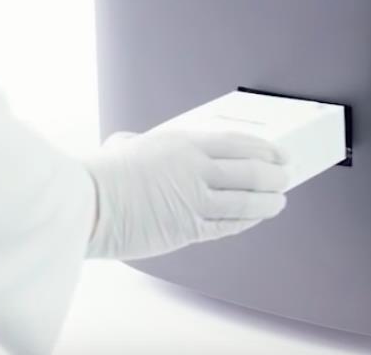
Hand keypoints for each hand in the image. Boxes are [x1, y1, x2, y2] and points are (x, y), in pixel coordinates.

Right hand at [84, 127, 288, 259]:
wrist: (85, 205)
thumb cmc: (99, 175)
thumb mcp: (126, 145)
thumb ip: (141, 143)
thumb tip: (134, 142)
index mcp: (184, 144)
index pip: (239, 144)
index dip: (266, 150)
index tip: (279, 154)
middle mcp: (196, 169)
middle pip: (252, 171)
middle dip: (276, 175)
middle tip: (286, 177)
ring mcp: (194, 200)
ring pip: (247, 201)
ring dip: (270, 201)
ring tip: (280, 200)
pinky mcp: (188, 228)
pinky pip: (229, 225)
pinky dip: (248, 221)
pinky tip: (256, 218)